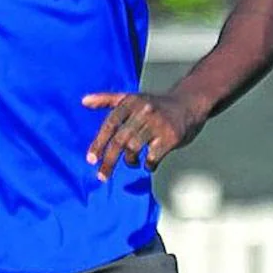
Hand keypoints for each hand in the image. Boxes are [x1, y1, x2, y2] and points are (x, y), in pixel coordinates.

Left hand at [82, 91, 202, 180]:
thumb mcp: (130, 97)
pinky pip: (153, 156)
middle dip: (109, 160)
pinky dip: (148, 164)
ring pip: (134, 148)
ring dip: (129, 161)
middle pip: (120, 140)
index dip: (99, 143)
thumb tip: (84, 101)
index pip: (110, 124)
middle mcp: (142, 111)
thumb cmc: (156, 104)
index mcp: (130, 102)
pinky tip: (148, 164)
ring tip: (131, 162)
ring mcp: (157, 124)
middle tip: (102, 175)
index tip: (91, 159)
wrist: (188, 103)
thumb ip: (106, 99)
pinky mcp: (171, 137)